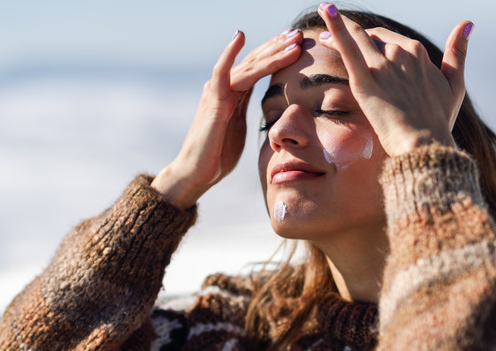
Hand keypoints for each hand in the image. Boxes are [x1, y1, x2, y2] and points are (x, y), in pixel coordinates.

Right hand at [152, 29, 302, 208]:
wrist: (197, 173)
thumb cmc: (218, 155)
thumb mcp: (240, 128)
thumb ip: (248, 112)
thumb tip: (266, 110)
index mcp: (234, 93)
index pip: (259, 67)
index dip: (278, 54)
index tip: (298, 43)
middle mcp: (225, 87)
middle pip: (255, 61)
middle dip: (278, 46)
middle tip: (299, 33)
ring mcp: (217, 92)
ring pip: (248, 66)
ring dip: (271, 52)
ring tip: (291, 40)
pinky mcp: (213, 102)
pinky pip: (221, 73)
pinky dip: (229, 53)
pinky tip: (239, 36)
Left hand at [316, 3, 471, 154]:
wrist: (425, 144)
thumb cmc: (439, 121)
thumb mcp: (455, 84)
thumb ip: (458, 52)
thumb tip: (467, 24)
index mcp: (418, 53)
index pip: (391, 39)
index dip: (375, 38)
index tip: (363, 40)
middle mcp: (400, 53)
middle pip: (372, 38)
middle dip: (354, 33)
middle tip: (331, 33)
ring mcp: (382, 66)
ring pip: (357, 38)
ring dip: (338, 26)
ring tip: (324, 16)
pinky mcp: (365, 81)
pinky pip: (348, 48)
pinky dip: (336, 27)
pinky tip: (326, 10)